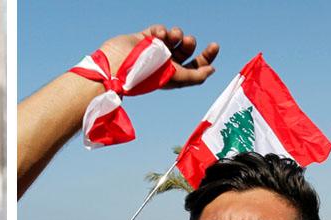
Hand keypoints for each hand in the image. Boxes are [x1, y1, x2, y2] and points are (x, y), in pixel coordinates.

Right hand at [99, 24, 218, 88]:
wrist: (117, 67)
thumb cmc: (144, 76)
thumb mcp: (174, 78)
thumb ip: (195, 76)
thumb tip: (212, 70)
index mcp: (173, 74)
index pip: (195, 65)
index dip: (207, 56)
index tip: (214, 46)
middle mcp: (165, 62)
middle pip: (187, 48)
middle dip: (190, 43)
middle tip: (186, 41)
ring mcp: (155, 50)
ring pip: (175, 36)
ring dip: (177, 34)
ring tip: (171, 36)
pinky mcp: (144, 38)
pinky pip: (160, 29)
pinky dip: (162, 29)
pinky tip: (158, 34)